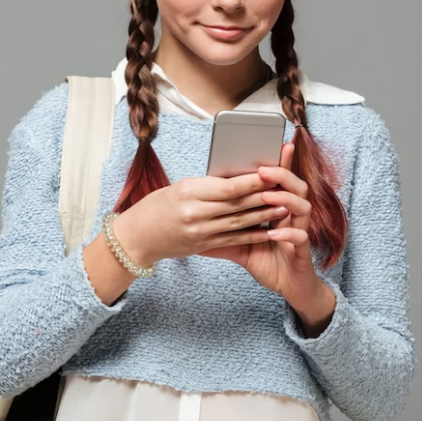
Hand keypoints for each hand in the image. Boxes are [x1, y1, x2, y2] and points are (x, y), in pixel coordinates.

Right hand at [111, 171, 287, 265]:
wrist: (137, 237)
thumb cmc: (157, 207)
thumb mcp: (180, 188)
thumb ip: (207, 186)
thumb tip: (236, 180)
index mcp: (189, 192)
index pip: (227, 187)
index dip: (252, 182)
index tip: (270, 174)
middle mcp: (195, 213)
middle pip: (236, 204)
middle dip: (263, 196)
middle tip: (284, 188)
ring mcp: (200, 232)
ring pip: (239, 223)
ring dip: (263, 215)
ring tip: (283, 207)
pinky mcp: (203, 246)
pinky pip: (233, 240)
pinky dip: (253, 235)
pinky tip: (269, 231)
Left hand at [198, 142, 322, 305]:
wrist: (288, 286)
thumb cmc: (265, 261)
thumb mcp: (239, 246)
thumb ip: (221, 234)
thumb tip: (192, 230)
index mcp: (278, 209)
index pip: (278, 181)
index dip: (277, 163)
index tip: (268, 147)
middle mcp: (292, 215)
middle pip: (295, 186)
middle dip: (281, 174)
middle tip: (262, 169)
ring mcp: (300, 231)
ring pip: (302, 206)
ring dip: (285, 198)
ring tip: (266, 196)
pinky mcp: (302, 250)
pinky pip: (300, 237)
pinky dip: (288, 233)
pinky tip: (273, 232)